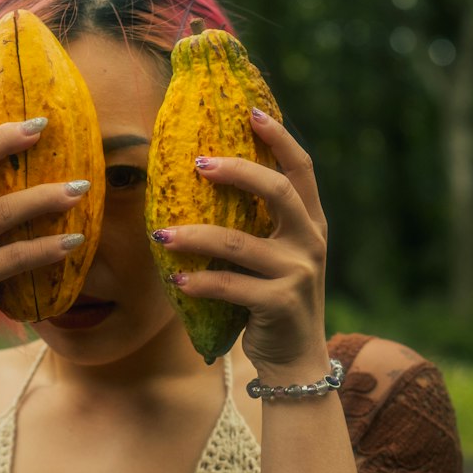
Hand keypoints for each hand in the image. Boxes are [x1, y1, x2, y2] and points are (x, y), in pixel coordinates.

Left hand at [150, 111, 329, 377]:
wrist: (296, 362)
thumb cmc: (272, 301)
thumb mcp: (274, 256)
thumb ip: (257, 224)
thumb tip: (205, 179)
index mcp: (310, 223)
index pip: (301, 168)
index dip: (279, 137)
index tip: (250, 110)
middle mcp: (310, 242)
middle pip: (277, 191)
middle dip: (236, 171)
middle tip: (196, 162)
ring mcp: (298, 273)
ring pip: (240, 243)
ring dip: (195, 235)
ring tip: (162, 234)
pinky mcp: (280, 304)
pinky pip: (230, 286)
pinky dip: (199, 282)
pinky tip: (176, 280)